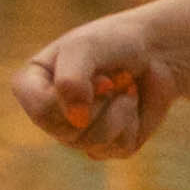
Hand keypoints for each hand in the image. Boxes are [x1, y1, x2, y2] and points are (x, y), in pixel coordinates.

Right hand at [13, 12, 180, 159]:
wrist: (157, 51)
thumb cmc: (115, 42)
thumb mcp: (86, 47)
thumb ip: (70, 79)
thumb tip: (77, 121)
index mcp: (32, 85)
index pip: (40, 109)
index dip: (72, 95)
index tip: (99, 75)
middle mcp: (49, 114)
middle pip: (66, 130)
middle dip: (100, 102)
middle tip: (112, 80)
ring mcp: (76, 133)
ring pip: (92, 141)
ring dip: (118, 108)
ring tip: (123, 87)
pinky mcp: (106, 145)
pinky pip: (117, 146)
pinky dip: (132, 120)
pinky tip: (131, 102)